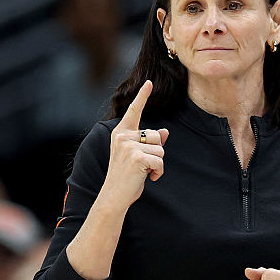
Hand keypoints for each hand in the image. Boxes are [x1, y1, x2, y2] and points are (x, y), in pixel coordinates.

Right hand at [102, 80, 169, 208]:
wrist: (114, 196)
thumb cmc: (126, 176)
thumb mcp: (137, 156)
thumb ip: (149, 142)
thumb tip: (165, 131)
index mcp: (120, 133)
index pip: (134, 111)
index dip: (143, 96)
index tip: (150, 83)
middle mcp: (122, 136)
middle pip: (157, 135)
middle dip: (157, 151)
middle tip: (143, 164)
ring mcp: (129, 146)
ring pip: (161, 149)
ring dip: (158, 163)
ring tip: (144, 172)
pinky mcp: (137, 157)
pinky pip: (160, 161)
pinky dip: (158, 172)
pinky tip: (148, 178)